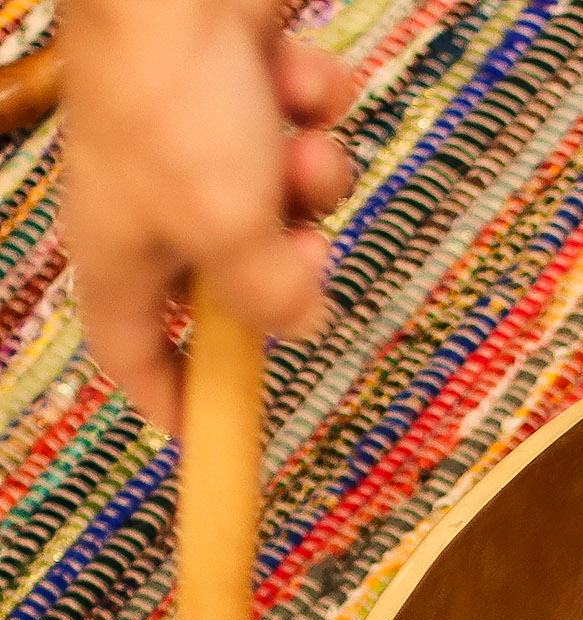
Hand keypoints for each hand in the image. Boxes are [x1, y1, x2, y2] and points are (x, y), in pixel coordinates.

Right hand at [62, 0, 356, 431]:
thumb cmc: (174, 94)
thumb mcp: (227, 230)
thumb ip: (270, 298)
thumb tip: (301, 323)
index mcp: (119, 246)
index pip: (131, 351)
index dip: (170, 398)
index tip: (210, 438)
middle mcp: (155, 195)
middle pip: (241, 281)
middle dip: (289, 266)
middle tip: (308, 249)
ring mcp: (202, 134)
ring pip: (293, 199)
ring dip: (313, 175)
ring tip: (295, 142)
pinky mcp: (250, 76)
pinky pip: (309, 121)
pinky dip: (312, 102)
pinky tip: (292, 69)